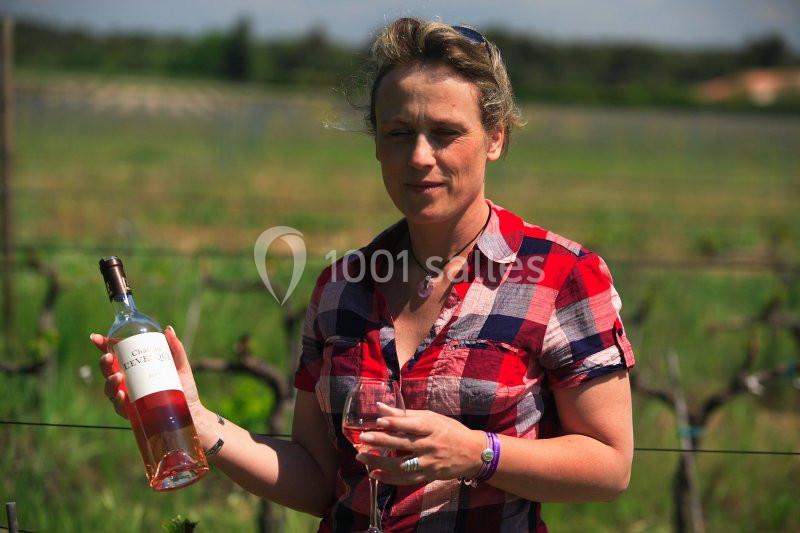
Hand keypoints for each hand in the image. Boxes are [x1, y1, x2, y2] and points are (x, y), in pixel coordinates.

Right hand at [90, 326, 204, 422]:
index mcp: (135, 368)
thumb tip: (168, 329)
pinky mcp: (132, 412)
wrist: (190, 410)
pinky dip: (118, 400)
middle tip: (108, 357)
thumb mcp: (180, 365)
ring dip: (109, 382)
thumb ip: (175, 348)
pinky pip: (119, 407)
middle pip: (108, 370)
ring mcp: (128, 397)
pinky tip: (122, 395)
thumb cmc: (183, 387)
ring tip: (118, 377)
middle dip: (104, 363)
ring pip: (109, 388)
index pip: (115, 355)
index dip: (103, 345)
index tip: (96, 338)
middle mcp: (127, 382)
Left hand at [355, 403, 484, 484]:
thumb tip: (380, 407)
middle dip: (382, 441)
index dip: (396, 423)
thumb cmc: (450, 431)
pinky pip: (406, 479)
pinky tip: (374, 474)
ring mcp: (429, 462)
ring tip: (362, 456)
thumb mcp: (432, 417)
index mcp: (432, 427)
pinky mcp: (428, 476)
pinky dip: (389, 478)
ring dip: (380, 461)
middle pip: (404, 443)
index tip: (378, 421)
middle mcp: (430, 445)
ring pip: (402, 464)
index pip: (412, 424)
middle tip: (363, 438)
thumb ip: (406, 414)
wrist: (474, 453)